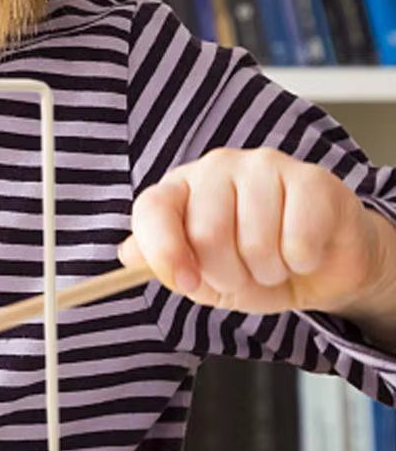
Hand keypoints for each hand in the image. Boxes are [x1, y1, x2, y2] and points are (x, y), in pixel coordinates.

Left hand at [119, 146, 395, 317]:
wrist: (322, 268)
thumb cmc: (253, 267)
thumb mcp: (200, 276)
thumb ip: (162, 263)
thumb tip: (128, 254)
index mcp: (180, 188)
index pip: (152, 209)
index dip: (164, 252)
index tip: (187, 284)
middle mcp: (216, 168)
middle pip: (207, 233)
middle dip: (229, 274)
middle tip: (246, 274)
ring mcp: (263, 166)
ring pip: (256, 241)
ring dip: (269, 271)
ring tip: (276, 263)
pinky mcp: (311, 179)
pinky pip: (299, 241)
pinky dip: (302, 263)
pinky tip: (305, 253)